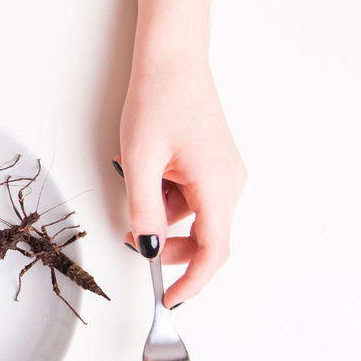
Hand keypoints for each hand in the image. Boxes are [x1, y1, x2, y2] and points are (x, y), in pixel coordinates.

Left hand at [117, 64, 245, 308]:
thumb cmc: (159, 100)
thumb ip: (143, 209)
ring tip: (134, 178)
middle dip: (166, 245)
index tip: (170, 300)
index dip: (192, 282)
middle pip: (204, 238)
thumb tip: (145, 247)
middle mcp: (229, 183)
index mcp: (218, 186)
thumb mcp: (140, 161)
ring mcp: (223, 173)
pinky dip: (164, 195)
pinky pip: (190, 196)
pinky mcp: (213, 165)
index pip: (213, 251)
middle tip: (131, 237)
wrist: (172, 60)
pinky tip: (145, 169)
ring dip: (159, 213)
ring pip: (191, 217)